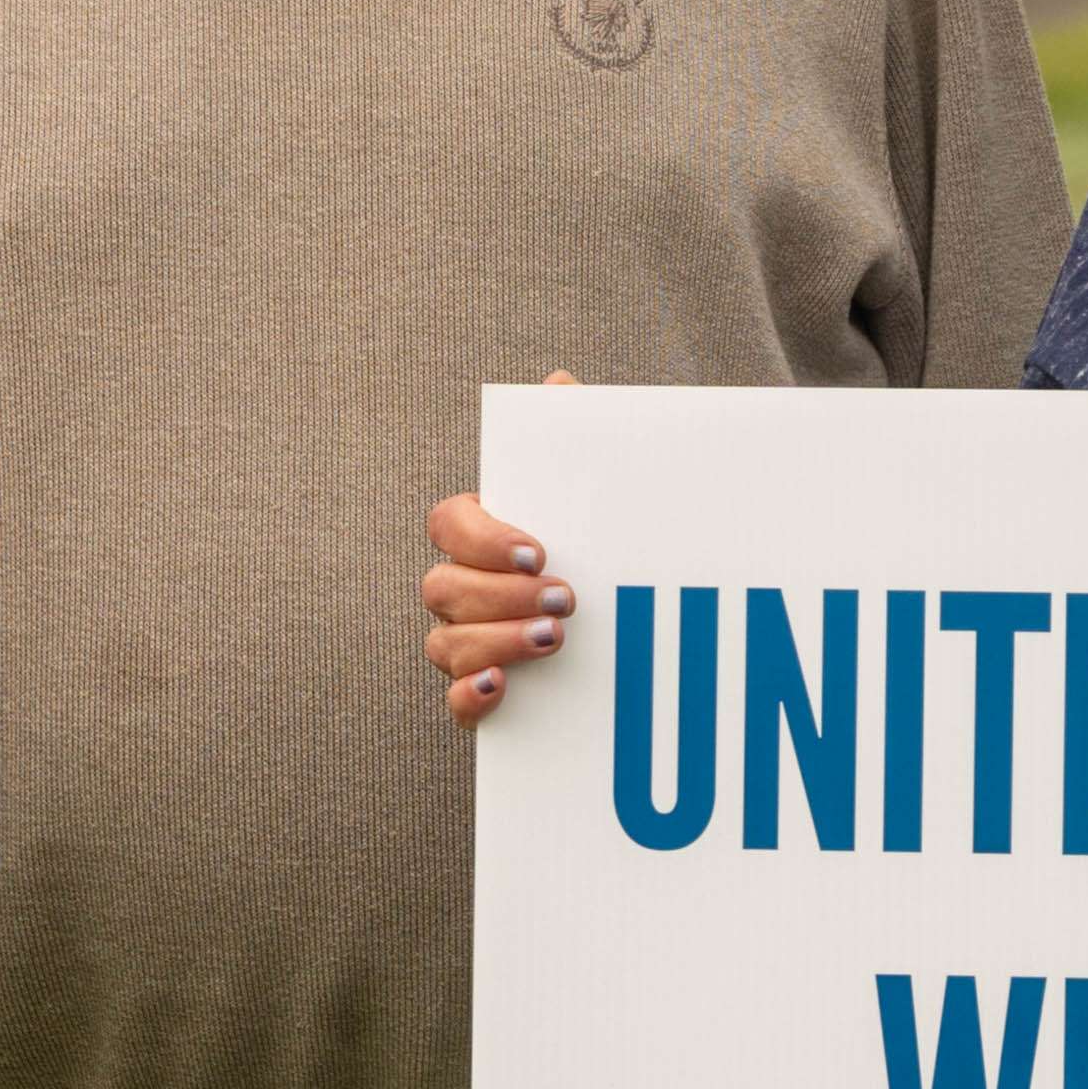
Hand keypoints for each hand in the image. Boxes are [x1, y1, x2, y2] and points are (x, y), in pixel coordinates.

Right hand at [421, 378, 590, 729]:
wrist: (644, 626)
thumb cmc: (605, 548)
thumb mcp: (600, 495)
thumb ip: (577, 440)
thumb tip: (558, 387)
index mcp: (482, 536)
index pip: (449, 524)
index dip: (484, 538)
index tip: (539, 550)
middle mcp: (464, 589)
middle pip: (443, 587)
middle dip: (500, 595)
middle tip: (565, 599)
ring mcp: (466, 643)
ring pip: (444, 643)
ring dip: (495, 641)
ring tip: (556, 639)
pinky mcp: (483, 695)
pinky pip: (453, 701)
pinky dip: (468, 696)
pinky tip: (502, 685)